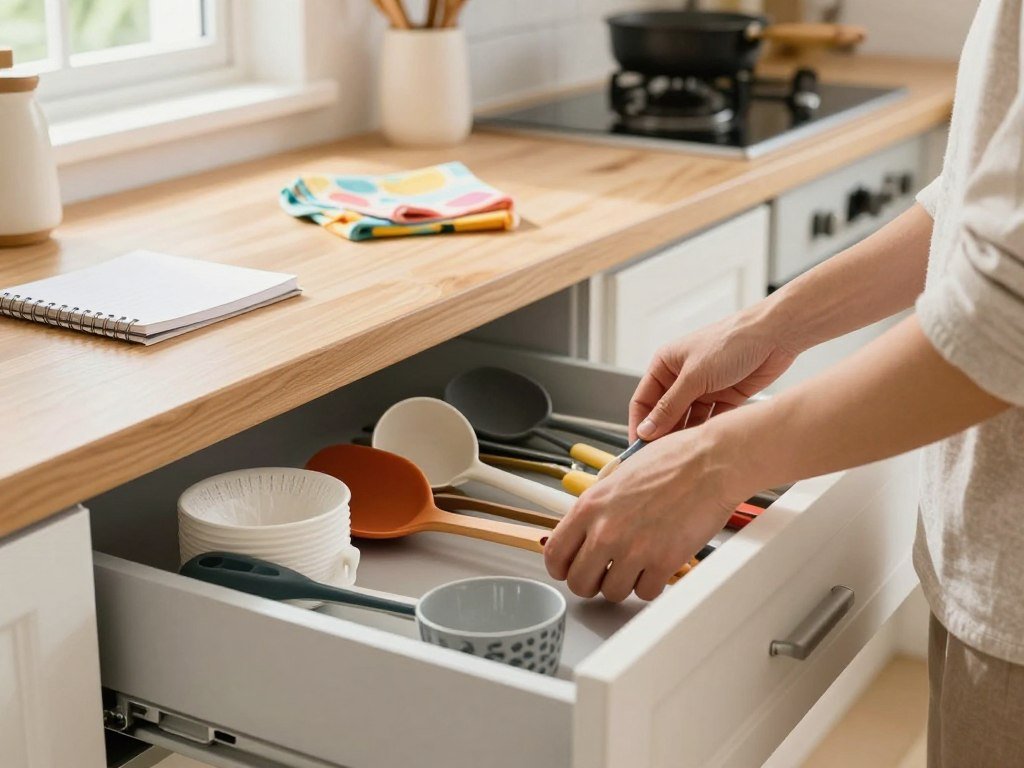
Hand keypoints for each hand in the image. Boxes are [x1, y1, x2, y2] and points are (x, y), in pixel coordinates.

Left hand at [544, 423, 753, 601]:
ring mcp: (634, 549)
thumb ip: (599, 505)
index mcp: (590, 506)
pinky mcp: (663, 562)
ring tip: (636, 564)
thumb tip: (588, 527)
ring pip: (612, 593)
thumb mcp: (619, 475)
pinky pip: (645, 593)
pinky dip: (651, 584)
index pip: (554, 555)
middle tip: (604, 574)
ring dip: (623, 583)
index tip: (571, 569)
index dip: (562, 568)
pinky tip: (657, 566)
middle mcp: (606, 531)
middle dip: (591, 582)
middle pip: (579, 583)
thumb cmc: (672, 461)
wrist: (711, 463)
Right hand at [630, 304, 798, 440]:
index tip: (639, 448)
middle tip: (660, 456)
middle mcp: (682, 377)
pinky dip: (706, 431)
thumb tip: (647, 429)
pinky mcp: (725, 397)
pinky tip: (704, 443)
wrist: (775, 336)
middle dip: (662, 434)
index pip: (644, 401)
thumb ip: (669, 406)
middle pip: (665, 413)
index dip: (639, 425)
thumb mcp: (694, 376)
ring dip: (684, 435)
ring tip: (682, 453)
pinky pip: (709, 421)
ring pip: (687, 419)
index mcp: (666, 364)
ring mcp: (704, 388)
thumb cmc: (732, 341)